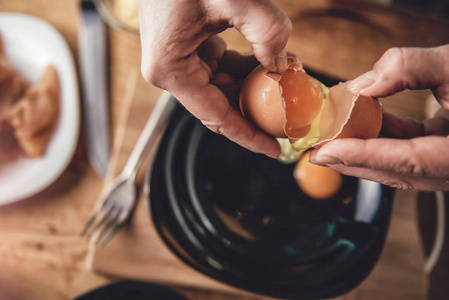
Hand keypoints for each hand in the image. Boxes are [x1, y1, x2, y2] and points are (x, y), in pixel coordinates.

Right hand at [138, 0, 291, 157]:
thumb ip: (266, 31)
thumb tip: (282, 65)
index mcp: (171, 69)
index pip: (216, 116)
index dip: (248, 136)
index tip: (275, 150)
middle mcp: (170, 70)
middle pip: (219, 105)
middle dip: (256, 110)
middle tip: (291, 115)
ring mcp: (177, 59)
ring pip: (221, 88)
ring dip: (253, 87)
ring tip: (286, 82)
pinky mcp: (187, 47)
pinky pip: (219, 69)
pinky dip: (245, 69)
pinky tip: (268, 63)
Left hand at [310, 45, 448, 190]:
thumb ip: (411, 67)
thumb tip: (362, 84)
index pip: (405, 161)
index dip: (362, 157)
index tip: (325, 152)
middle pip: (396, 172)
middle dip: (352, 162)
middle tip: (316, 151)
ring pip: (400, 167)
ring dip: (363, 153)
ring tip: (332, 139)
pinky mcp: (445, 155)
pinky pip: (409, 154)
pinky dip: (383, 141)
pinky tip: (364, 123)